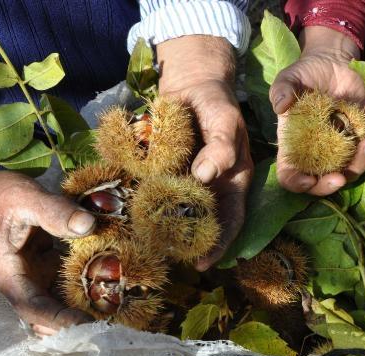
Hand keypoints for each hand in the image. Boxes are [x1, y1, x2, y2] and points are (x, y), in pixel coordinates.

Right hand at [0, 170, 95, 336]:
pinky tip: (106, 276)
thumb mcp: (25, 197)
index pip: (32, 306)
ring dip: (82, 301)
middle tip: (109, 316)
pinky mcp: (42, 265)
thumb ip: (55, 211)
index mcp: (5, 273)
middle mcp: (18, 280)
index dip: (59, 318)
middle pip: (46, 311)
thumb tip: (89, 225)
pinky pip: (63, 279)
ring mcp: (31, 274)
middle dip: (75, 317)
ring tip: (113, 301)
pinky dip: (82, 281)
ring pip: (57, 297)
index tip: (87, 322)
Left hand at [157, 35, 253, 270]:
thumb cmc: (215, 102)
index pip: (230, 220)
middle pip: (201, 222)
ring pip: (176, 211)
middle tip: (167, 259)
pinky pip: (156, 192)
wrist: (191, 83)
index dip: (219, 244)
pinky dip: (146, 204)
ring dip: (164, 228)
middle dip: (187, 243)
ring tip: (147, 245)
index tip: (201, 264)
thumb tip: (205, 175)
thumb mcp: (225, 120)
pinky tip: (131, 214)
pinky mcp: (165, 171)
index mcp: (232, 180)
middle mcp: (210, 186)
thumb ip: (222, 146)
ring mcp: (186, 180)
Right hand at [269, 26, 364, 195]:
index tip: (308, 180)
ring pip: (352, 168)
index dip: (297, 183)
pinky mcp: (361, 134)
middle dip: (331, 184)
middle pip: (322, 181)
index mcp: (295, 146)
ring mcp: (341, 146)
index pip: (290, 175)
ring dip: (363, 160)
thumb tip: (281, 106)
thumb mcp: (288, 78)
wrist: (333, 61)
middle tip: (341, 178)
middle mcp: (318, 152)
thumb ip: (281, 90)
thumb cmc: (305, 73)